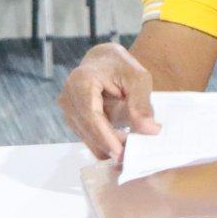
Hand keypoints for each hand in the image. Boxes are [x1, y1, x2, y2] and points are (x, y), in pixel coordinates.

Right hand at [58, 41, 159, 160]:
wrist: (104, 61)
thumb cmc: (121, 67)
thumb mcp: (138, 79)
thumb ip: (142, 105)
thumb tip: (149, 130)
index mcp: (81, 82)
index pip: (91, 116)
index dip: (105, 137)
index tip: (121, 153)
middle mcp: (68, 96)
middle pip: (88, 130)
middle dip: (110, 144)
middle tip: (134, 156)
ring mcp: (67, 109)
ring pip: (87, 136)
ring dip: (108, 145)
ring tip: (131, 149)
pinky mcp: (72, 118)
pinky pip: (88, 135)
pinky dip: (104, 141)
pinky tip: (121, 145)